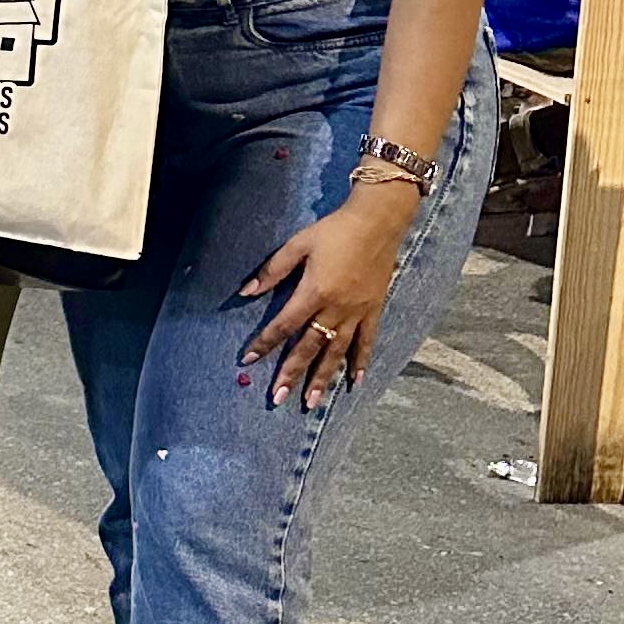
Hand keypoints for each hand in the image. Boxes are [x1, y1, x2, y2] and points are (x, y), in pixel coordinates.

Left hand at [240, 181, 420, 407]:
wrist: (378, 221)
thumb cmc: (334, 230)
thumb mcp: (297, 244)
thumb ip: (272, 270)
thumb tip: (245, 292)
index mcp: (314, 292)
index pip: (284, 325)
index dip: (265, 343)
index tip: (247, 360)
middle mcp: (336, 308)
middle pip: (309, 347)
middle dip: (291, 374)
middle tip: (277, 399)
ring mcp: (357, 312)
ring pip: (337, 352)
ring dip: (323, 378)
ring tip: (311, 402)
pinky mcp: (374, 310)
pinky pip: (367, 342)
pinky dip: (361, 363)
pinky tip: (355, 382)